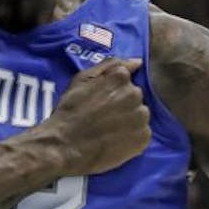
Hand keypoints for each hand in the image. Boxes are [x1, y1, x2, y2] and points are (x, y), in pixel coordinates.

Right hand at [36, 58, 149, 175]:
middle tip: (104, 117)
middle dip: (122, 104)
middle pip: (134, 97)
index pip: (125, 80)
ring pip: (139, 115)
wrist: (65, 146)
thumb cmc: (70, 111)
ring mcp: (141, 117)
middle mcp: (135, 95)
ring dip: (129, 120)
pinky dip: (132, 137)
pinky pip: (142, 133)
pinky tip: (116, 140)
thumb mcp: (81, 80)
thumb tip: (136, 62)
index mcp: (120, 77)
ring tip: (110, 130)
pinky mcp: (143, 138)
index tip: (100, 102)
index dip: (112, 91)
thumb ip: (109, 65)